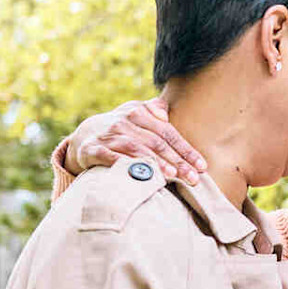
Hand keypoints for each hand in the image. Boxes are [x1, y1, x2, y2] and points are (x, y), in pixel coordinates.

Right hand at [65, 98, 205, 183]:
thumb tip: (166, 113)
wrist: (86, 134)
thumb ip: (154, 110)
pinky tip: (141, 175)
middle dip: (177, 161)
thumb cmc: (123, 128)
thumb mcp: (137, 113)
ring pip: (136, 150)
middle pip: (156, 143)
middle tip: (193, 178)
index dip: (186, 150)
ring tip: (172, 176)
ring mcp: (108, 135)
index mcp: (138, 112)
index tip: (201, 166)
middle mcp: (123, 122)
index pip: (168, 133)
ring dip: (156, 163)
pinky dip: (127, 166)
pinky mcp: (93, 149)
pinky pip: (112, 158)